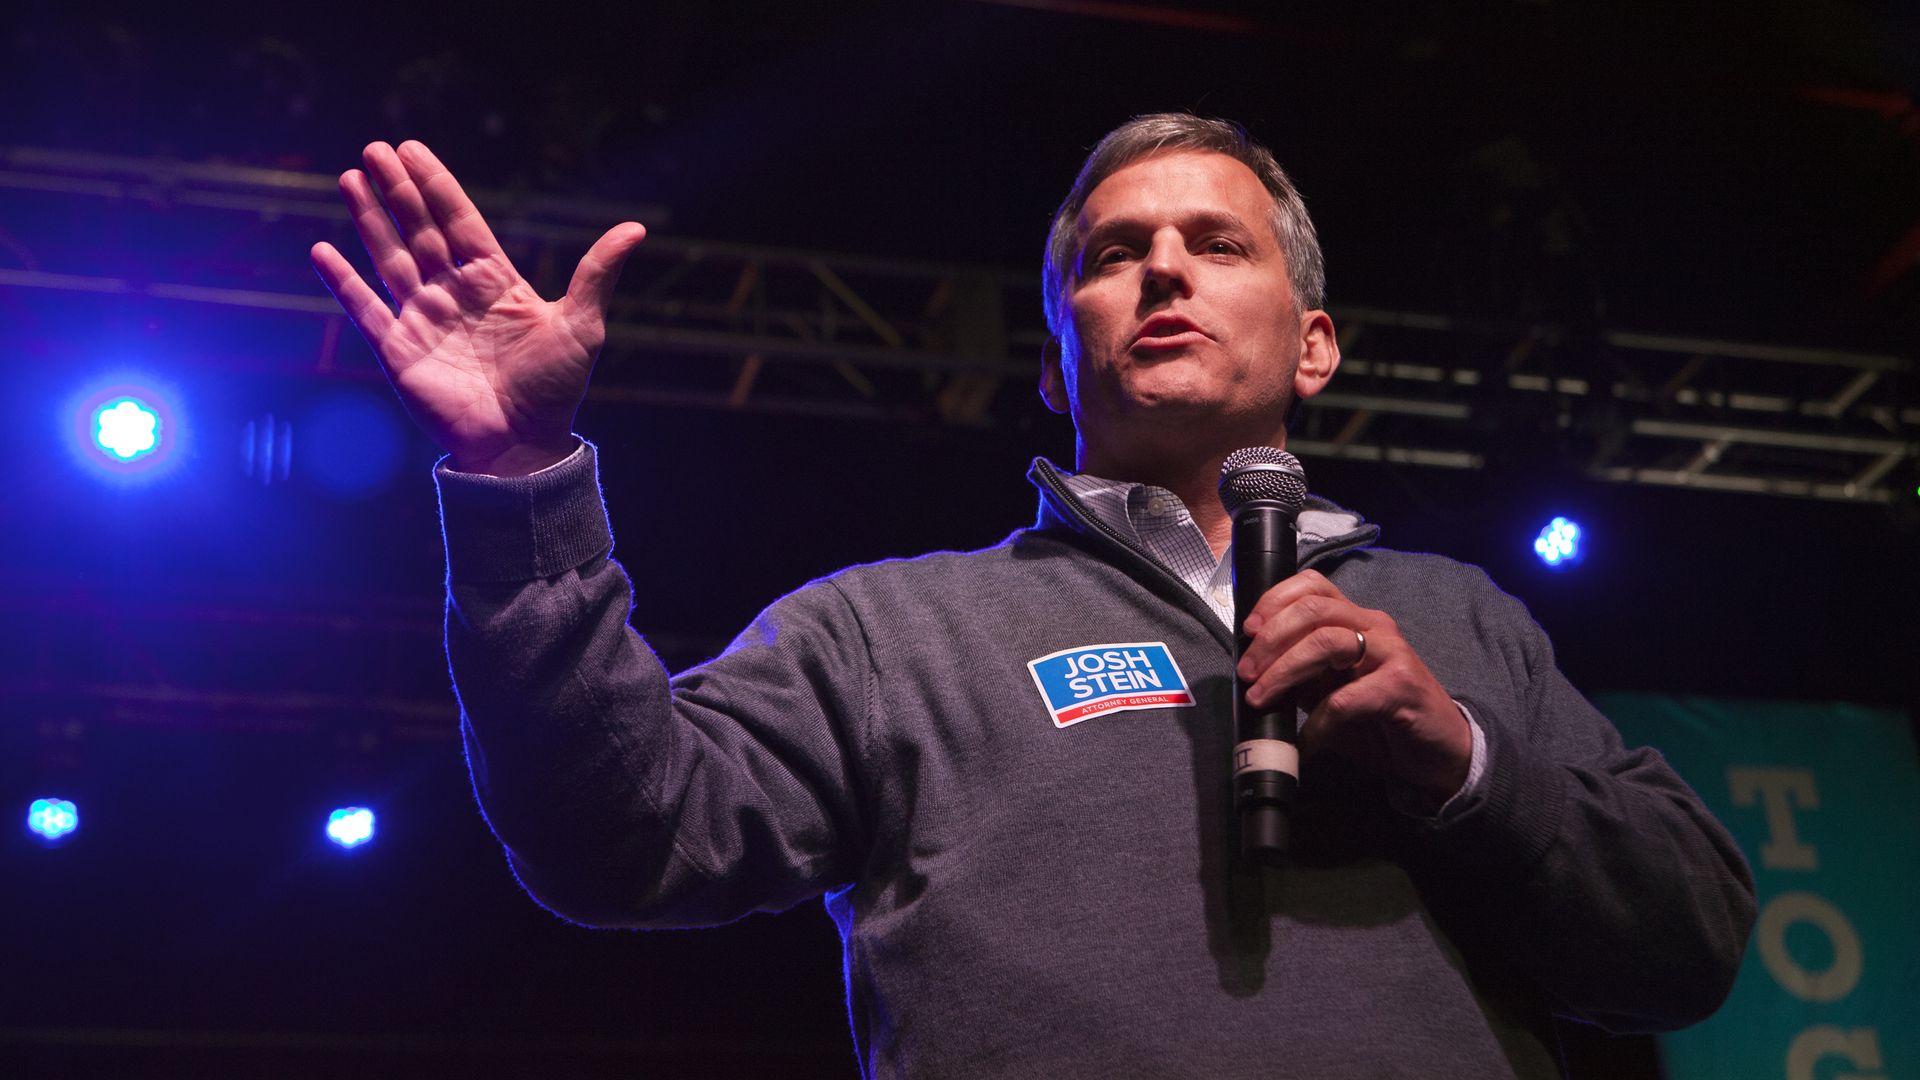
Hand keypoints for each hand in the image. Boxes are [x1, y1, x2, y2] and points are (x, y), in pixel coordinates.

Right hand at [309, 141, 646, 474]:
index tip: (411, 149)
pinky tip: (322, 250)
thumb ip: (597, 272)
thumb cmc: (555, 389)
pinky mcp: (399, 350)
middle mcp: (455, 294)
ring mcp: (424, 319)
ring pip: (390, 258)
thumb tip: (636, 227)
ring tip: (350, 178)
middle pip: (420, 230)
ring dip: (370, 220)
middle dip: (397, 191)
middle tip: (375, 149)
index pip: (460, 221)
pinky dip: (343, 282)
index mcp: (495, 282)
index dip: (436, 185)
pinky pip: (365, 310)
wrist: (523, 445)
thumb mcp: (582, 325)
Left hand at [1237, 570, 1471, 812]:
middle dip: (1270, 639)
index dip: (1273, 601)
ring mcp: (1391, 652)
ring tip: (1262, 698)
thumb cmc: (1381, 719)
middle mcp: (1374, 626)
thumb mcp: (1331, 691)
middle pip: (1313, 609)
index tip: (1247, 630)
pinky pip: (1346, 696)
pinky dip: (1317, 719)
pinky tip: (1307, 738)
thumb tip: (1256, 670)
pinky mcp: (1402, 686)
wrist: (1438, 751)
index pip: (1312, 585)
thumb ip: (1302, 675)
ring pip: (1326, 641)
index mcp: (1355, 619)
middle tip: (1247, 673)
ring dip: (1285, 670)